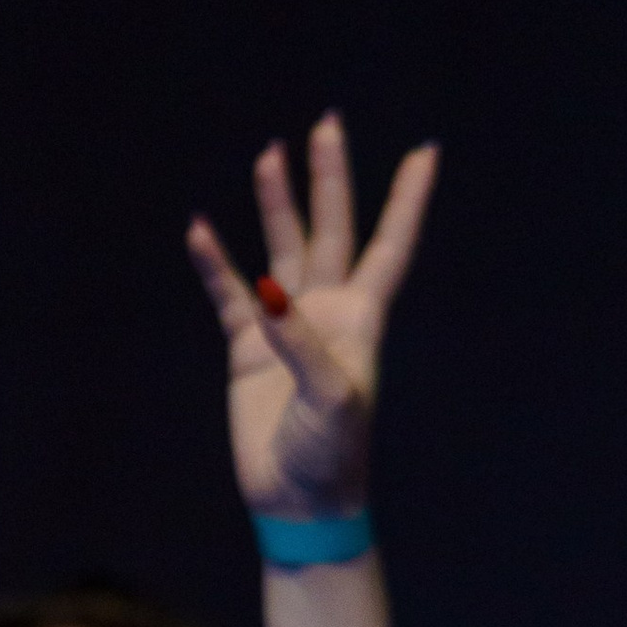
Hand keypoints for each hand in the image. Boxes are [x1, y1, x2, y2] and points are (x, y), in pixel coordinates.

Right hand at [185, 115, 436, 521]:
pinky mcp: (248, 350)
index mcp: (361, 317)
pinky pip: (229, 294)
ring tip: (269, 155)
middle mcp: (327, 312)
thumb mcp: (330, 400)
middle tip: (326, 126)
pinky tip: (200, 230)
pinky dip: (215, 263)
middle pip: (331, 229)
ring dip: (275, 206)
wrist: (298, 500)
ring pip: (282, 249)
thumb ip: (302, 344)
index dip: (408, 200)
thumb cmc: (331, 454)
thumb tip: (269, 292)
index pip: (390, 244)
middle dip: (329, 178)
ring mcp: (286, 327)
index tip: (426, 152)